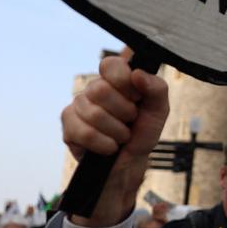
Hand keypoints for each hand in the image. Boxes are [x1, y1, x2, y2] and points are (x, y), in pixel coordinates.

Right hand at [61, 47, 168, 166]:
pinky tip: (109, 147)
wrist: (131, 163)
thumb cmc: (142, 133)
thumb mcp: (158, 111)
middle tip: (130, 121)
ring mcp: (77, 108)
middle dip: (124, 112)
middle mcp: (93, 90)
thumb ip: (157, 89)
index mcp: (115, 81)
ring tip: (121, 136)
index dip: (124, 80)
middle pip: (100, 89)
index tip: (136, 97)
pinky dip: (105, 144)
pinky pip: (85, 133)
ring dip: (117, 131)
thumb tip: (137, 73)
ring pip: (94, 114)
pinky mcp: (68, 128)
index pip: (111, 64)